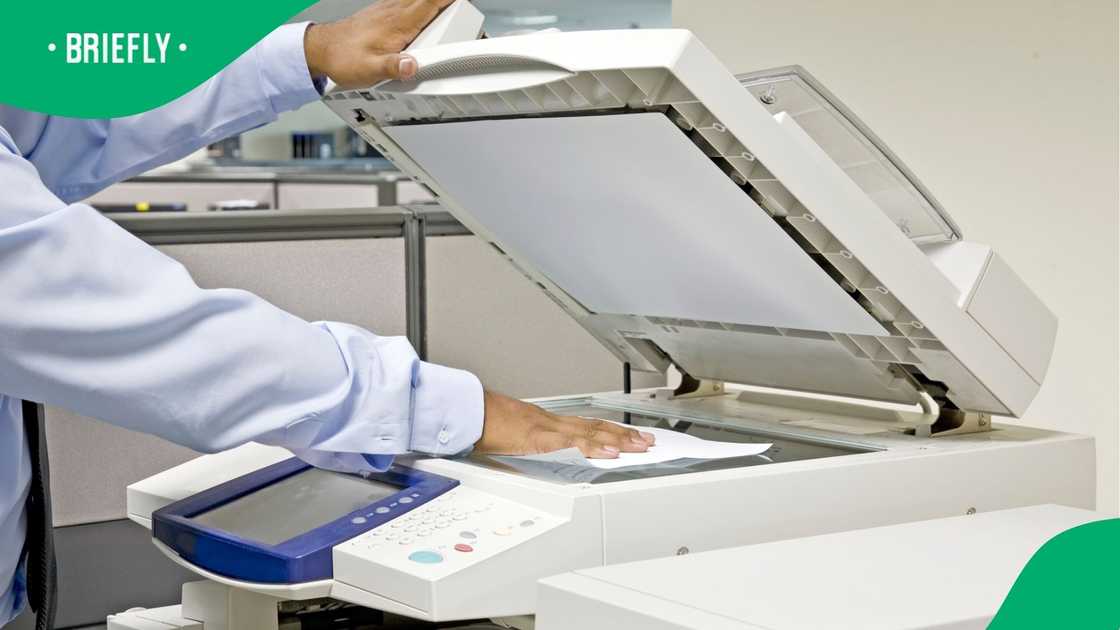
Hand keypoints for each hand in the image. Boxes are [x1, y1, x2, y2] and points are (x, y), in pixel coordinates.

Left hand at [303, 0, 455, 87]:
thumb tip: (412, 66)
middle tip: (463, 11)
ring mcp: (390, 9)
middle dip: (449, 3)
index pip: (431, 2)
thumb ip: (393, 67)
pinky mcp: (384, 12)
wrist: (322, 49)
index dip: (449, 0)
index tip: (464, 3)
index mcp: (399, 23)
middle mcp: (396, 11)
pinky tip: (422, 15)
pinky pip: (409, 2)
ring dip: (435, 4)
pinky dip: (421, 5)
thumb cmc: (344, 57)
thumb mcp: (370, 70)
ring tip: (449, 13)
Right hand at [474, 391, 655, 458]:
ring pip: (591, 433)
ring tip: (641, 446)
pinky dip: (594, 448)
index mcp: (544, 423)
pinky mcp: (538, 438)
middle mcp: (551, 422)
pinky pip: (572, 444)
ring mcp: (547, 428)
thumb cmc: (481, 423)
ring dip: (619, 440)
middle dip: (624, 435)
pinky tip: (610, 453)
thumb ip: (523, 444)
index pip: (585, 425)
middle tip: (649, 441)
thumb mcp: (508, 435)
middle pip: (595, 427)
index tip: (630, 435)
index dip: (609, 430)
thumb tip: (530, 455)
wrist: (466, 411)